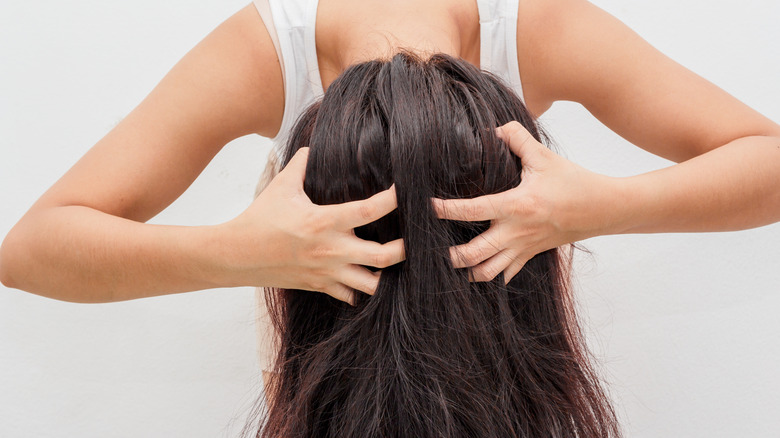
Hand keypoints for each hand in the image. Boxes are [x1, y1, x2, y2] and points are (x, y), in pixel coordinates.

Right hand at [221, 147, 404, 304]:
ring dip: (387, 275)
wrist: (236, 255)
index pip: (370, 210)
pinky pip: (350, 296)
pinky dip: (362, 290)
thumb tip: (311, 147)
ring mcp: (327, 272)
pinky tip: (367, 278)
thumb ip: (301, 164)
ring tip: (395, 265)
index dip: (393, 200)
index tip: (406, 191)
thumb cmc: (259, 218)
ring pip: (372, 285)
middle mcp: (332, 249)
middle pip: (384, 256)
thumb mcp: (280, 185)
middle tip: (415, 239)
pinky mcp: (319, 286)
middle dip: (406, 249)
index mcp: (325, 221)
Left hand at [432, 121, 619, 282]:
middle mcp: (516, 231)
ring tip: (450, 265)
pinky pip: (505, 275)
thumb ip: (516, 138)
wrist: (604, 209)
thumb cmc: (574, 182)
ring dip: (466, 271)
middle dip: (450, 256)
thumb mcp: (544, 155)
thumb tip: (492, 129)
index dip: (446, 210)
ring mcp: (523, 247)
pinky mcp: (531, 255)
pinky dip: (488, 277)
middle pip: (474, 253)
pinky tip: (474, 273)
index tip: (428, 206)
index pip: (472, 210)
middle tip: (430, 249)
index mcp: (517, 205)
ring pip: (487, 272)